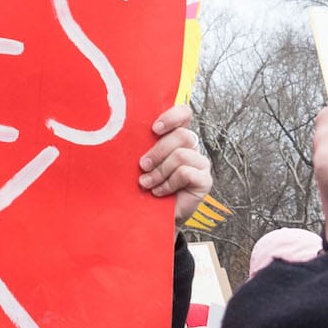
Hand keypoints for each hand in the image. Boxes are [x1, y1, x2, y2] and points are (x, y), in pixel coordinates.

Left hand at [138, 104, 211, 225]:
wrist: (152, 214)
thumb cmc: (145, 182)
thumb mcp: (141, 160)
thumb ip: (140, 143)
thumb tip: (123, 129)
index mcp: (176, 135)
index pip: (184, 113)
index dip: (172, 116)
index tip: (154, 128)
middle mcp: (192, 147)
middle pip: (182, 135)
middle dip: (158, 151)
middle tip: (142, 165)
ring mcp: (200, 163)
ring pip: (181, 155)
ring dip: (159, 171)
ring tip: (146, 183)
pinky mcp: (204, 180)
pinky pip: (186, 173)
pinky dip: (168, 183)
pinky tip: (159, 191)